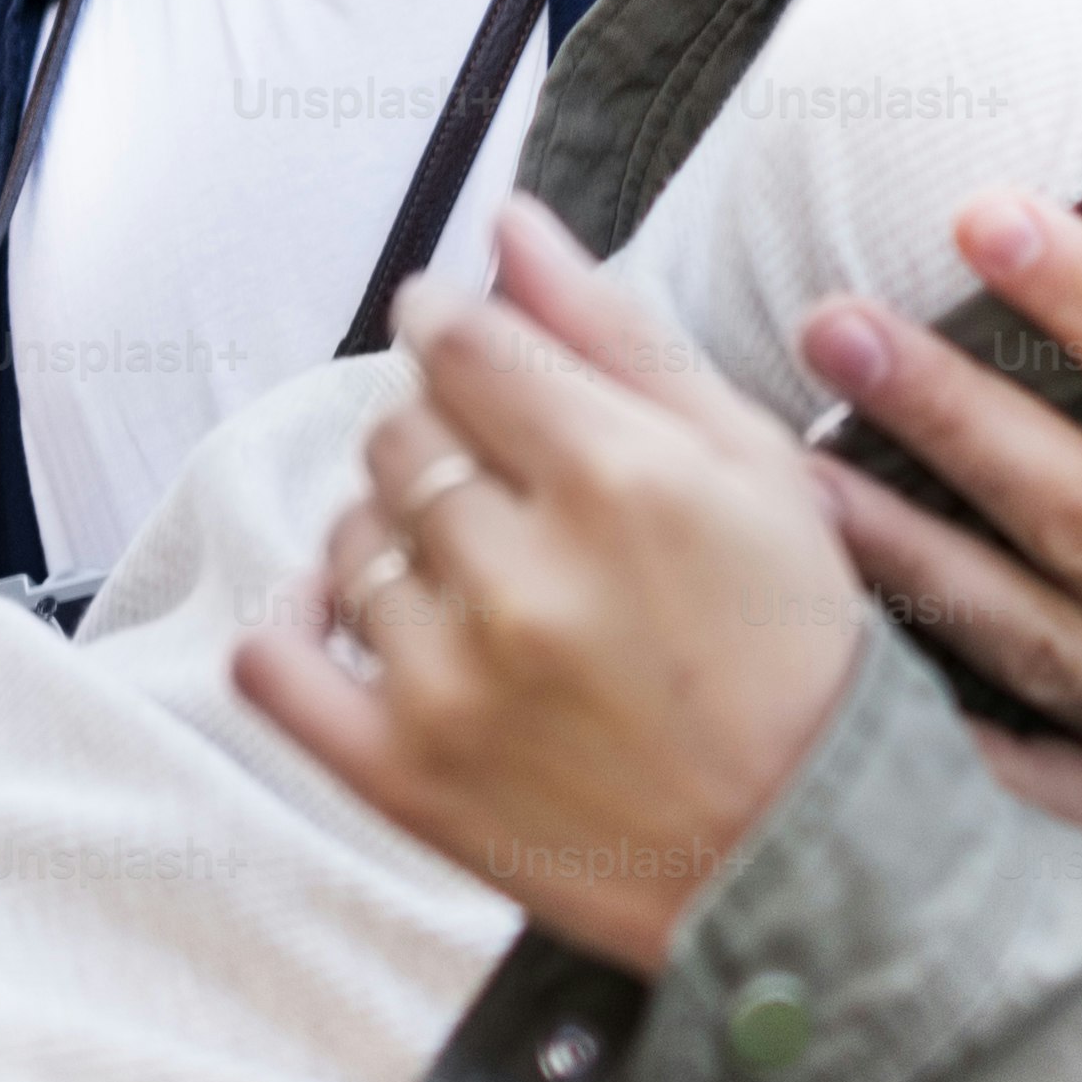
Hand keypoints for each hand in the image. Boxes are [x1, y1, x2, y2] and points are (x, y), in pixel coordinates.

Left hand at [236, 200, 865, 976]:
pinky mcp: (403, 775)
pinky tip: (353, 616)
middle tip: (518, 494)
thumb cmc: (794, 650)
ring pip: (346, 537)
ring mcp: (450, 682)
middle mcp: (522, 576)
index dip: (452, 326)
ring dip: (394, 535)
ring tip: (483, 578)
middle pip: (397, 433)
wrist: (805, 854)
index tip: (464, 344)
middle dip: (444, 439)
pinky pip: (276, 660)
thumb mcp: (751, 467)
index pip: (458, 342)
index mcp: (616, 479)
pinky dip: (296, 622)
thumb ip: (618, 335)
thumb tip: (509, 226)